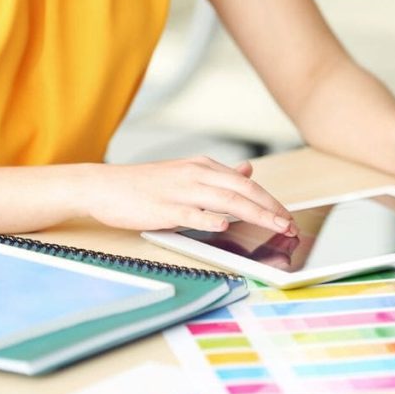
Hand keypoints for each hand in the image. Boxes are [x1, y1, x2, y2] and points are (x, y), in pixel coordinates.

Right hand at [83, 157, 298, 234]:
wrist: (104, 186)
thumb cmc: (144, 185)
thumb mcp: (186, 173)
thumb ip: (218, 176)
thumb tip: (248, 173)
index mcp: (203, 167)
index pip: (246, 184)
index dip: (270, 200)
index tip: (287, 217)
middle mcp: (195, 175)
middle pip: (243, 191)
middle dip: (270, 209)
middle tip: (289, 225)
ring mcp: (180, 191)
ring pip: (225, 201)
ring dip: (254, 214)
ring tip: (274, 227)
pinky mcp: (163, 208)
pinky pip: (191, 213)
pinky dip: (208, 219)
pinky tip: (224, 226)